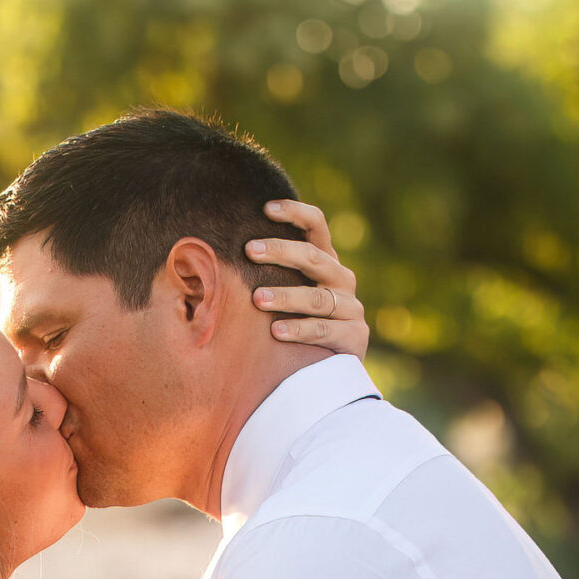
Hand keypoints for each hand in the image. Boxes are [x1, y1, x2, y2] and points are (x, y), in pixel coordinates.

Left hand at [251, 199, 367, 358]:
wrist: (330, 370)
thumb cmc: (297, 326)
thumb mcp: (286, 295)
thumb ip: (271, 274)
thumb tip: (223, 253)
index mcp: (326, 262)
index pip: (316, 225)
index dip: (295, 212)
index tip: (266, 208)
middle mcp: (342, 279)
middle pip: (314, 257)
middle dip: (281, 251)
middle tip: (249, 251)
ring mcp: (351, 308)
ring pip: (317, 297)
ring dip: (286, 296)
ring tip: (257, 299)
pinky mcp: (355, 337)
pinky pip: (324, 330)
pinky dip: (300, 330)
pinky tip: (275, 332)